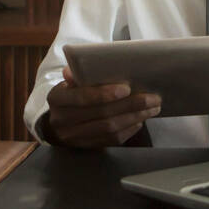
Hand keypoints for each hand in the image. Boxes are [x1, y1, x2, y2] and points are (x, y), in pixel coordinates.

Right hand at [45, 67, 160, 146]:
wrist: (56, 123)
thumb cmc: (69, 94)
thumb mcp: (69, 81)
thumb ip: (81, 73)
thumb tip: (92, 61)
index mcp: (57, 98)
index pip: (82, 97)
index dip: (104, 94)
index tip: (127, 88)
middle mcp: (62, 120)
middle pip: (102, 114)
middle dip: (131, 105)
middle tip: (152, 98)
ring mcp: (74, 137)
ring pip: (109, 129)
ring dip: (134, 118)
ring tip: (152, 108)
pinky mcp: (86, 147)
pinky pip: (111, 140)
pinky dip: (129, 130)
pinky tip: (140, 120)